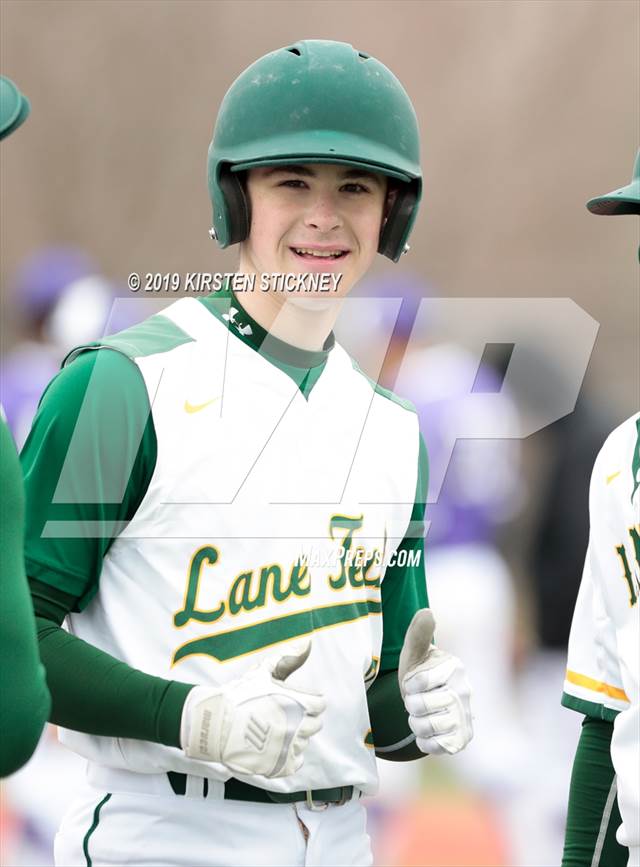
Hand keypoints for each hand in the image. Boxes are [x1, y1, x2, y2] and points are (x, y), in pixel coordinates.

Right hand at [180, 640, 325, 776]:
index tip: (294, 700)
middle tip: (282, 714)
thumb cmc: (240, 694)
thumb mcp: (264, 671)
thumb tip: (308, 642)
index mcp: (298, 703)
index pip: (320, 704)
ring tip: (273, 729)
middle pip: (315, 724)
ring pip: (304, 742)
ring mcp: (289, 748)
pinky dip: (290, 756)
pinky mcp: (280, 766)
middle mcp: (298, 727)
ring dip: (294, 736)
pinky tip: (277, 746)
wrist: (216, 722)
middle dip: (303, 717)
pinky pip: (298, 762)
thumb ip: (288, 658)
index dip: (308, 700)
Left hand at [398, 609, 472, 755]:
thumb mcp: (413, 652)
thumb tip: (427, 612)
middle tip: (417, 700)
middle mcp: (465, 692)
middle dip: (411, 704)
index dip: (408, 684)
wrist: (428, 701)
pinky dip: (424, 741)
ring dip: (416, 723)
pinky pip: (435, 746)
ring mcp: (466, 717)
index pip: (417, 682)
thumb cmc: (419, 671)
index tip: (413, 681)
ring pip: (427, 727)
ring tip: (422, 715)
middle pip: (420, 706)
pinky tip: (428, 731)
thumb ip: (418, 634)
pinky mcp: (463, 739)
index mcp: (454, 668)